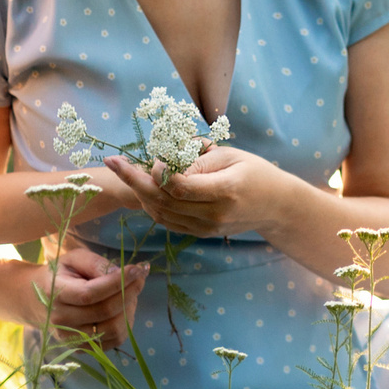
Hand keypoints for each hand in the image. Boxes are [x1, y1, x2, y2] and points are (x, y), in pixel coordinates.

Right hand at [29, 237, 146, 347]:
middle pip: (106, 311)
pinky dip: (126, 322)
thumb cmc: (60, 274)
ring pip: (114, 329)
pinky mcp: (83, 348)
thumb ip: (96, 263)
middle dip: (130, 292)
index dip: (118, 282)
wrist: (37, 301)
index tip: (137, 269)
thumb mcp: (74, 259)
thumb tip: (121, 272)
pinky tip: (123, 308)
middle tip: (139, 277)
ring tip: (129, 293)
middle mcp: (61, 320)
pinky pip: (115, 340)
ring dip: (129, 308)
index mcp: (56, 294)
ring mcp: (72, 338)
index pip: (91, 294)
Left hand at [102, 145, 288, 240]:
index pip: (179, 186)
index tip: (150, 158)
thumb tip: (164, 165)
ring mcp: (206, 228)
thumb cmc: (255, 172)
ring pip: (160, 213)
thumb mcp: (231, 156)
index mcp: (224, 191)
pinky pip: (167, 221)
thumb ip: (198, 160)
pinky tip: (143, 188)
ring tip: (125, 172)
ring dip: (139, 193)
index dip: (158, 172)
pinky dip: (151, 205)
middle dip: (133, 181)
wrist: (275, 206)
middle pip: (164, 200)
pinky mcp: (200, 233)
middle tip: (113, 162)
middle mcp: (213, 214)